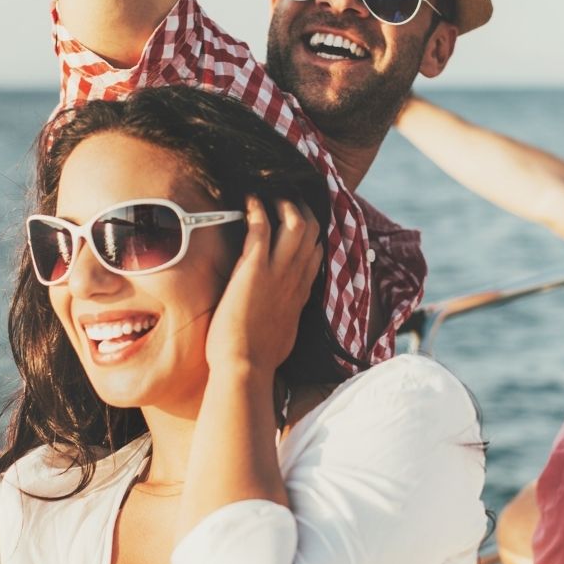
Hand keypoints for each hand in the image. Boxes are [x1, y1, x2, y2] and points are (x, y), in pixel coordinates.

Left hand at [204, 196, 322, 377]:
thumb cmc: (258, 357)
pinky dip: (256, 208)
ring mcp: (278, 272)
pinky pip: (261, 227)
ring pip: (296, 222)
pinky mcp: (255, 269)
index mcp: (301, 293)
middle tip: (285, 199)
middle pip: (313, 231)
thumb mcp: (285, 333)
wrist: (245, 367)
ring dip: (284, 204)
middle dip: (302, 209)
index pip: (317, 252)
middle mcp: (295, 278)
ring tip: (270, 196)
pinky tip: (248, 200)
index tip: (298, 222)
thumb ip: (287, 315)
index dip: (311, 233)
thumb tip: (284, 312)